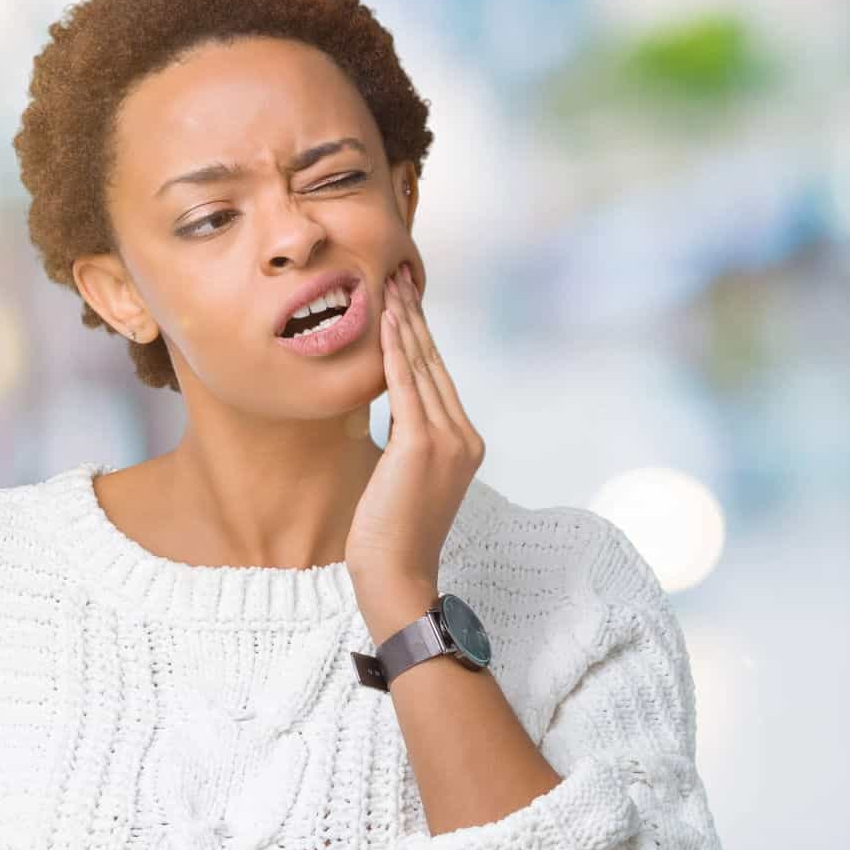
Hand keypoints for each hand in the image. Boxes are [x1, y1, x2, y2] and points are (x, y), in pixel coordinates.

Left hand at [346, 261, 485, 640]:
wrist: (397, 575)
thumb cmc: (391, 536)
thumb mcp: (405, 478)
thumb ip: (408, 441)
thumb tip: (395, 412)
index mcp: (466, 443)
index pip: (440, 377)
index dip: (422, 335)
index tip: (405, 300)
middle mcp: (465, 437)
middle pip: (435, 363)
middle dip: (414, 316)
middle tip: (397, 274)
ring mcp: (449, 440)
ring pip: (422, 366)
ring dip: (403, 321)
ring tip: (388, 284)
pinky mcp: (422, 444)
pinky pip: (405, 384)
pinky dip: (394, 349)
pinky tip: (384, 318)